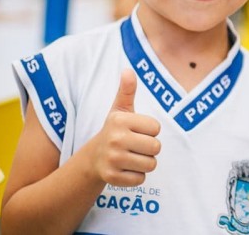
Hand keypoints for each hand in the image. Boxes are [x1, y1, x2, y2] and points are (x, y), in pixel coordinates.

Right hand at [92, 70, 160, 185]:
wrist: (92, 158)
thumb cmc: (114, 131)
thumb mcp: (119, 110)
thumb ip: (127, 90)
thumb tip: (128, 70)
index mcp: (120, 120)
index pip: (156, 128)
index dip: (150, 131)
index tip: (136, 131)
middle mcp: (115, 139)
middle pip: (156, 147)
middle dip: (150, 148)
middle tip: (135, 146)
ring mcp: (112, 159)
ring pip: (151, 164)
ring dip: (145, 163)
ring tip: (131, 157)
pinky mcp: (112, 177)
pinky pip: (141, 179)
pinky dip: (136, 176)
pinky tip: (125, 169)